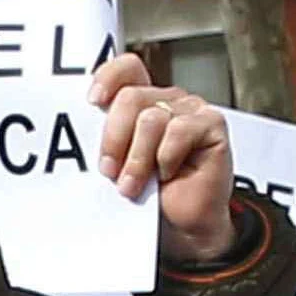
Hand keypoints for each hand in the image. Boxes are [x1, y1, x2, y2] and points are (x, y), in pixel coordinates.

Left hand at [89, 45, 238, 260]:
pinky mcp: (212, 124)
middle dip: (114, 139)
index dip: (108, 77)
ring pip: (151, 119)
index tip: (93, 102)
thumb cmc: (150, 197)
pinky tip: (168, 174)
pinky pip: (179, 130)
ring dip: (137, 159)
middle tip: (109, 172)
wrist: (181, 226)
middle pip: (130, 98)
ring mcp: (191, 109)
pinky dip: (167, 158)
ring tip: (133, 185)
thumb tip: (83, 129)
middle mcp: (167, 100)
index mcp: (143, 102)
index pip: (127, 69)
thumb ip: (109, 140)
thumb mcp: (118, 164)